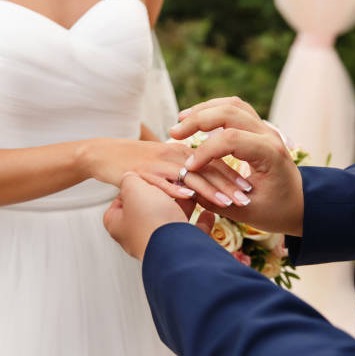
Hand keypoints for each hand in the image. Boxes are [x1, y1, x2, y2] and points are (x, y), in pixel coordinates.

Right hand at [84, 139, 251, 208]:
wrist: (103, 154)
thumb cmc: (136, 163)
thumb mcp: (163, 166)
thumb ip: (184, 177)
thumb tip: (202, 195)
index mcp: (183, 152)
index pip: (214, 162)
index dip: (233, 176)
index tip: (251, 191)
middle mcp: (174, 154)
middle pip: (208, 168)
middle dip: (230, 185)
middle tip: (248, 199)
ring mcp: (158, 163)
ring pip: (190, 175)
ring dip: (211, 190)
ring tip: (229, 203)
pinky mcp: (141, 172)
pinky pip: (161, 182)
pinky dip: (176, 190)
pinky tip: (190, 199)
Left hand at [103, 173, 214, 260]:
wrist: (176, 249)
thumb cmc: (151, 221)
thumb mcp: (133, 188)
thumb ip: (129, 179)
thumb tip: (130, 177)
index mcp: (119, 224)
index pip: (119, 201)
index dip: (133, 188)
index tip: (144, 180)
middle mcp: (136, 236)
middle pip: (148, 209)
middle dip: (163, 195)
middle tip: (172, 185)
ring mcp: (158, 244)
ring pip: (170, 220)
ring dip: (182, 206)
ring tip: (192, 194)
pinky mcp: (179, 250)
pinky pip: (191, 233)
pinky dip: (200, 222)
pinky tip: (207, 213)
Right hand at [169, 97, 303, 235]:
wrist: (300, 204)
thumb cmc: (275, 212)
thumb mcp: (245, 213)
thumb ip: (215, 200)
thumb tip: (186, 189)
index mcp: (270, 155)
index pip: (230, 139)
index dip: (204, 151)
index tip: (187, 168)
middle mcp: (269, 135)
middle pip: (229, 112)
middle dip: (198, 120)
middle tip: (174, 133)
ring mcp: (265, 128)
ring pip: (232, 104)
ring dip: (204, 110)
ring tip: (181, 121)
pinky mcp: (259, 128)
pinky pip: (235, 108)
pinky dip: (213, 110)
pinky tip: (196, 120)